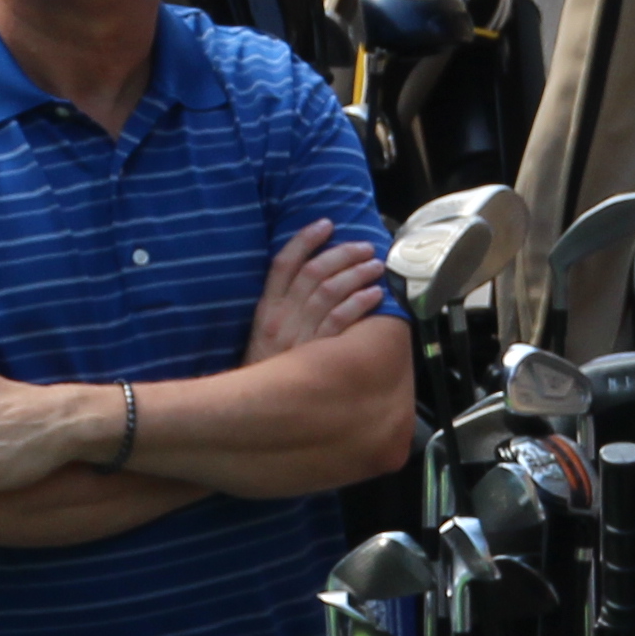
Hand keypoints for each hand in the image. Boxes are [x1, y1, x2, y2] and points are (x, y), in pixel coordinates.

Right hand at [243, 221, 388, 366]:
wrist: (259, 411)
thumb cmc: (267, 372)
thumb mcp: (264, 335)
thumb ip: (283, 308)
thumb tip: (313, 281)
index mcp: (267, 310)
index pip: (282, 265)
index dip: (304, 240)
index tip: (325, 224)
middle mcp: (282, 318)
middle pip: (313, 273)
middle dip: (341, 254)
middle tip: (364, 247)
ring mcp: (299, 335)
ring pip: (329, 292)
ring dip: (356, 274)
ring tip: (374, 266)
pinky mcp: (317, 354)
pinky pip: (340, 321)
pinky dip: (359, 303)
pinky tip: (374, 295)